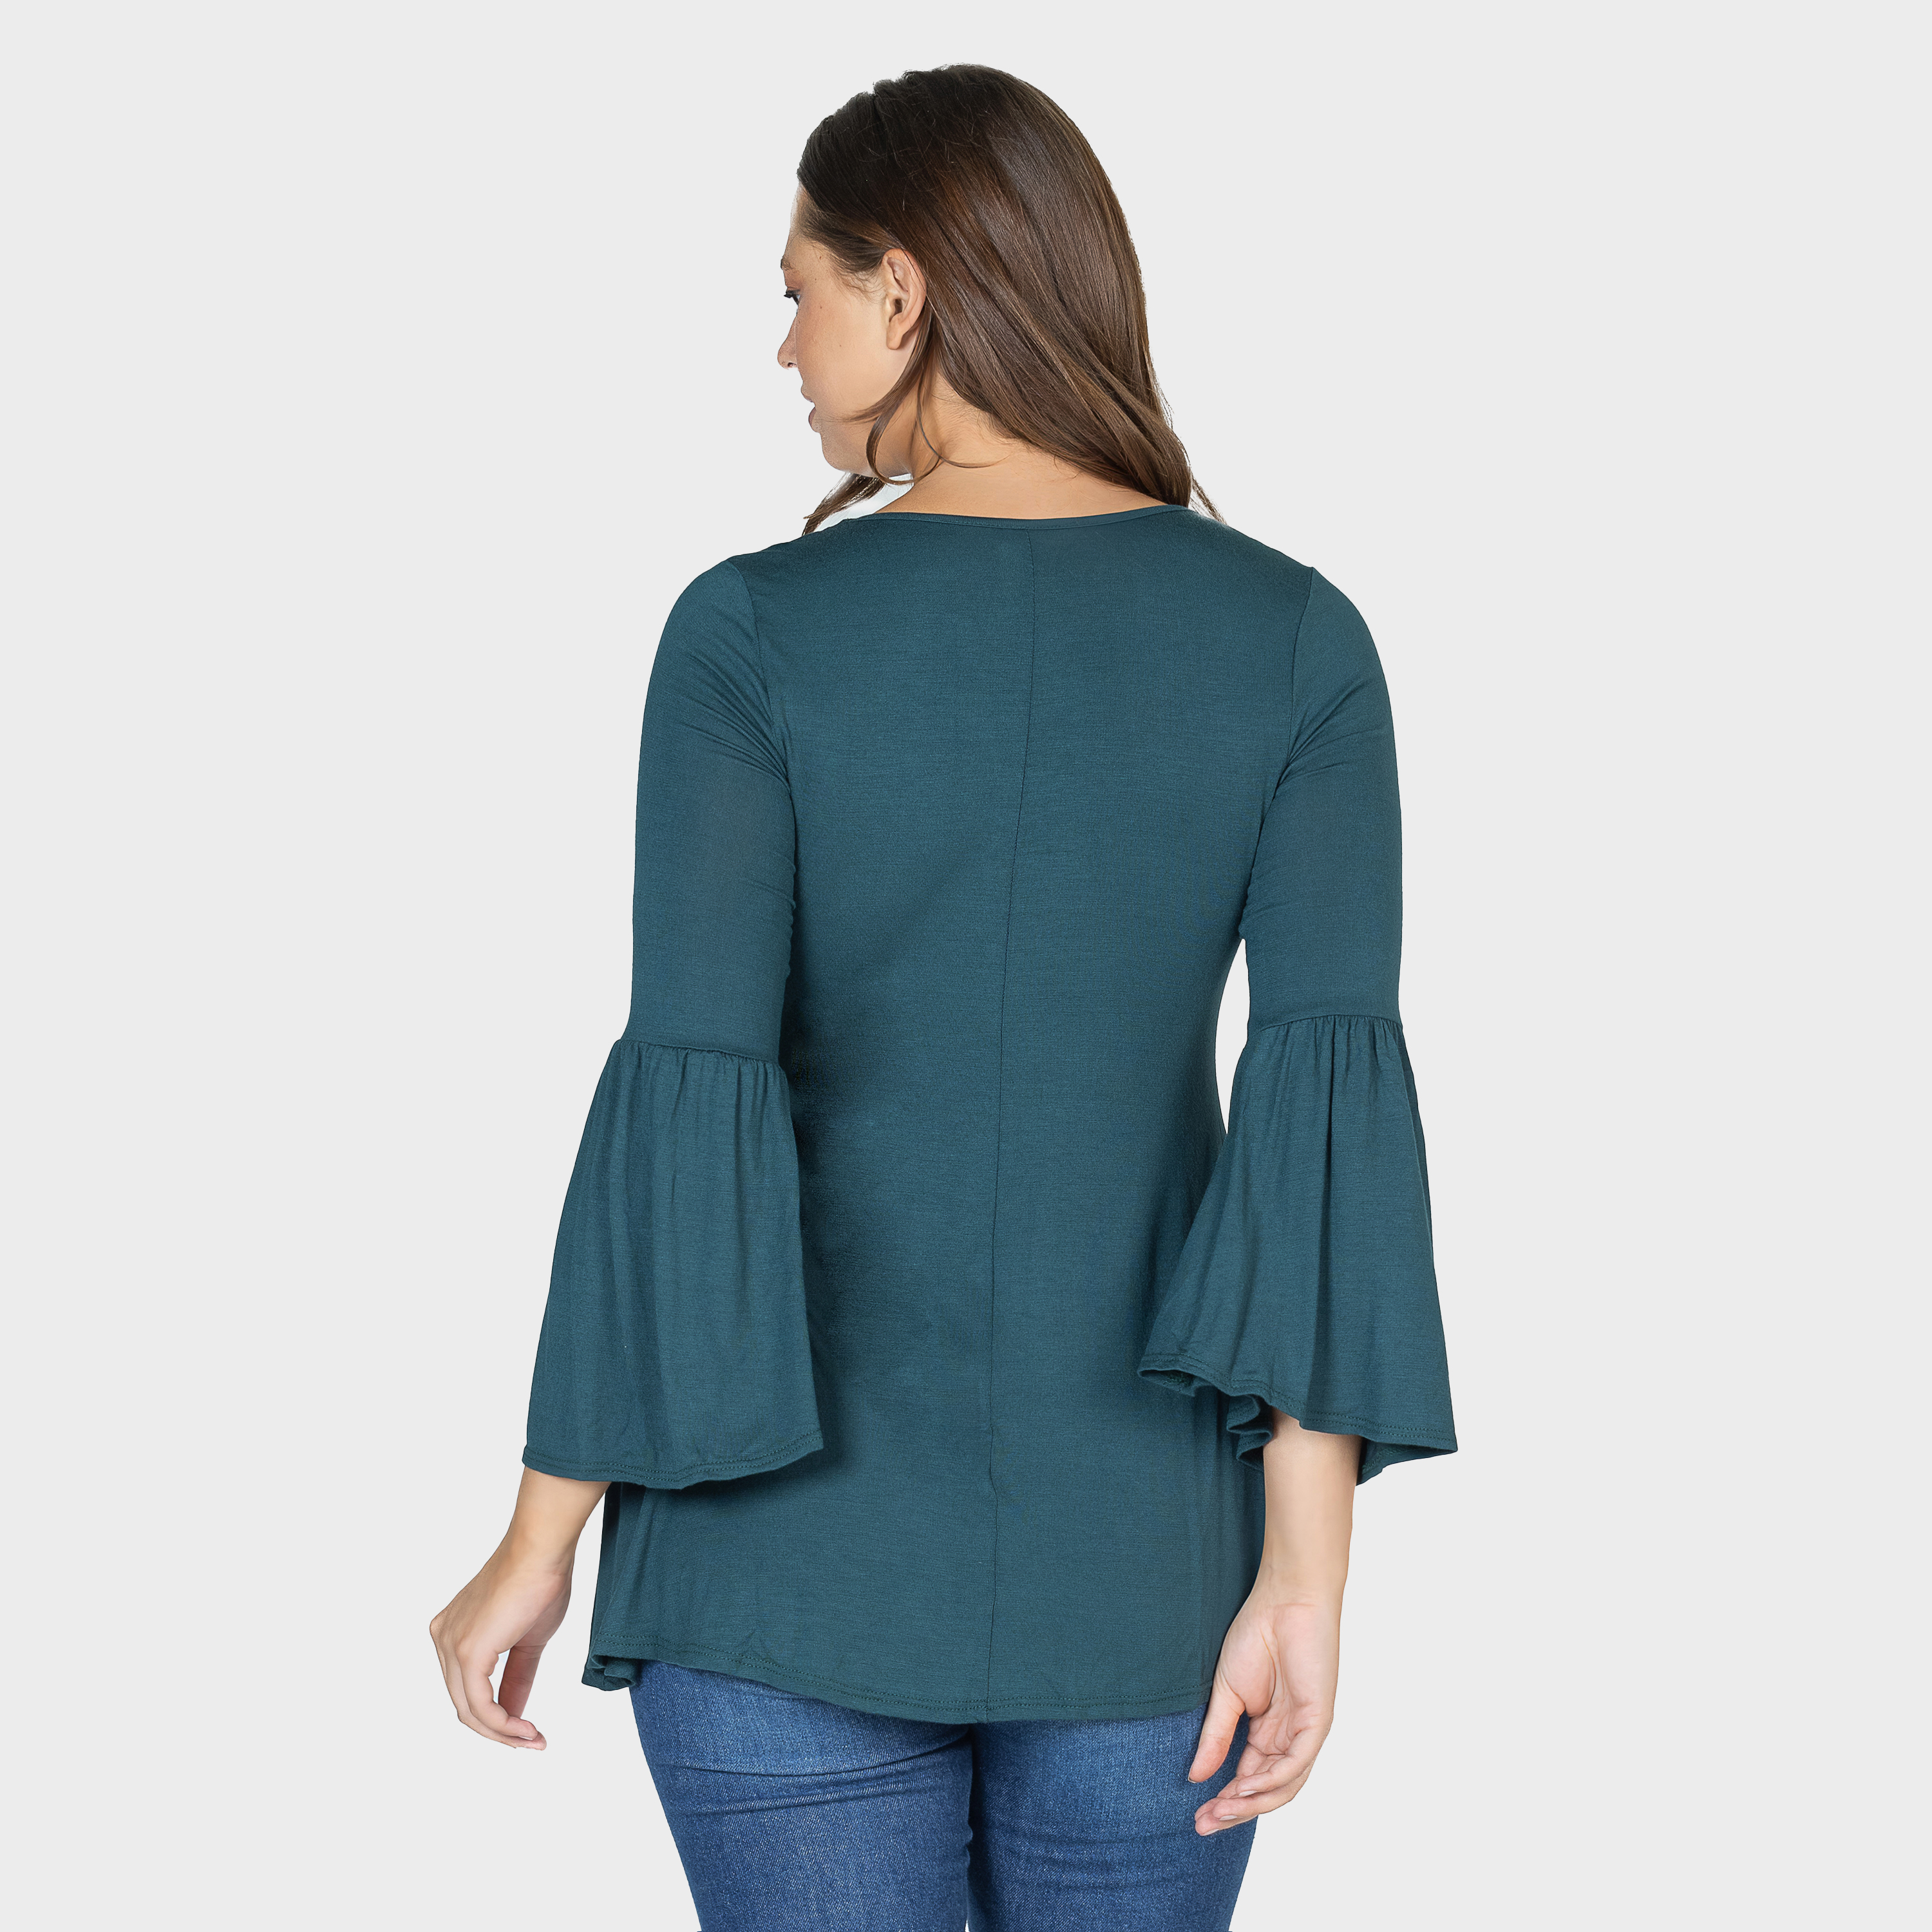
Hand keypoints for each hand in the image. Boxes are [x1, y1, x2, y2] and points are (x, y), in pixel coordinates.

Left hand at [428, 1543, 572, 1749]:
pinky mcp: (467, 1651)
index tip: (528, 1730)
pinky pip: (480, 1704)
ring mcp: (451, 1645)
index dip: (497, 1716)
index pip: (469, 1688)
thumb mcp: (528, 1640)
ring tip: (533, 1739)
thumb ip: (517, 1677)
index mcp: (453, 1632)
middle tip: (532, 1741)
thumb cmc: (540, 1580)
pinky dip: (503, 1723)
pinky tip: (526, 1728)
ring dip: (503, 1732)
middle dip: (499, 1730)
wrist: (543, 1550)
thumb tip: (515, 1712)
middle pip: (465, 1704)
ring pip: (469, 1710)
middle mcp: (443, 1638)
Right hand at [1188, 1592, 1340, 1833]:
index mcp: (1268, 1732)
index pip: (1248, 1778)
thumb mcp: (1227, 1693)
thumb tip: (1196, 1775)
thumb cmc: (1256, 1636)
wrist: (1284, 1599)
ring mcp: (1305, 1732)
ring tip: (1219, 1811)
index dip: (1224, 1800)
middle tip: (1204, 1825)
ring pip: (1284, 1784)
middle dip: (1235, 1810)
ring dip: (1252, 1802)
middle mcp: (1289, 1738)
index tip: (1196, 1817)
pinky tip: (1244, 1786)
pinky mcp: (1318, 1721)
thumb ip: (1216, 1735)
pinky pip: (1297, 1762)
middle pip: (1266, 1789)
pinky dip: (1272, 1779)